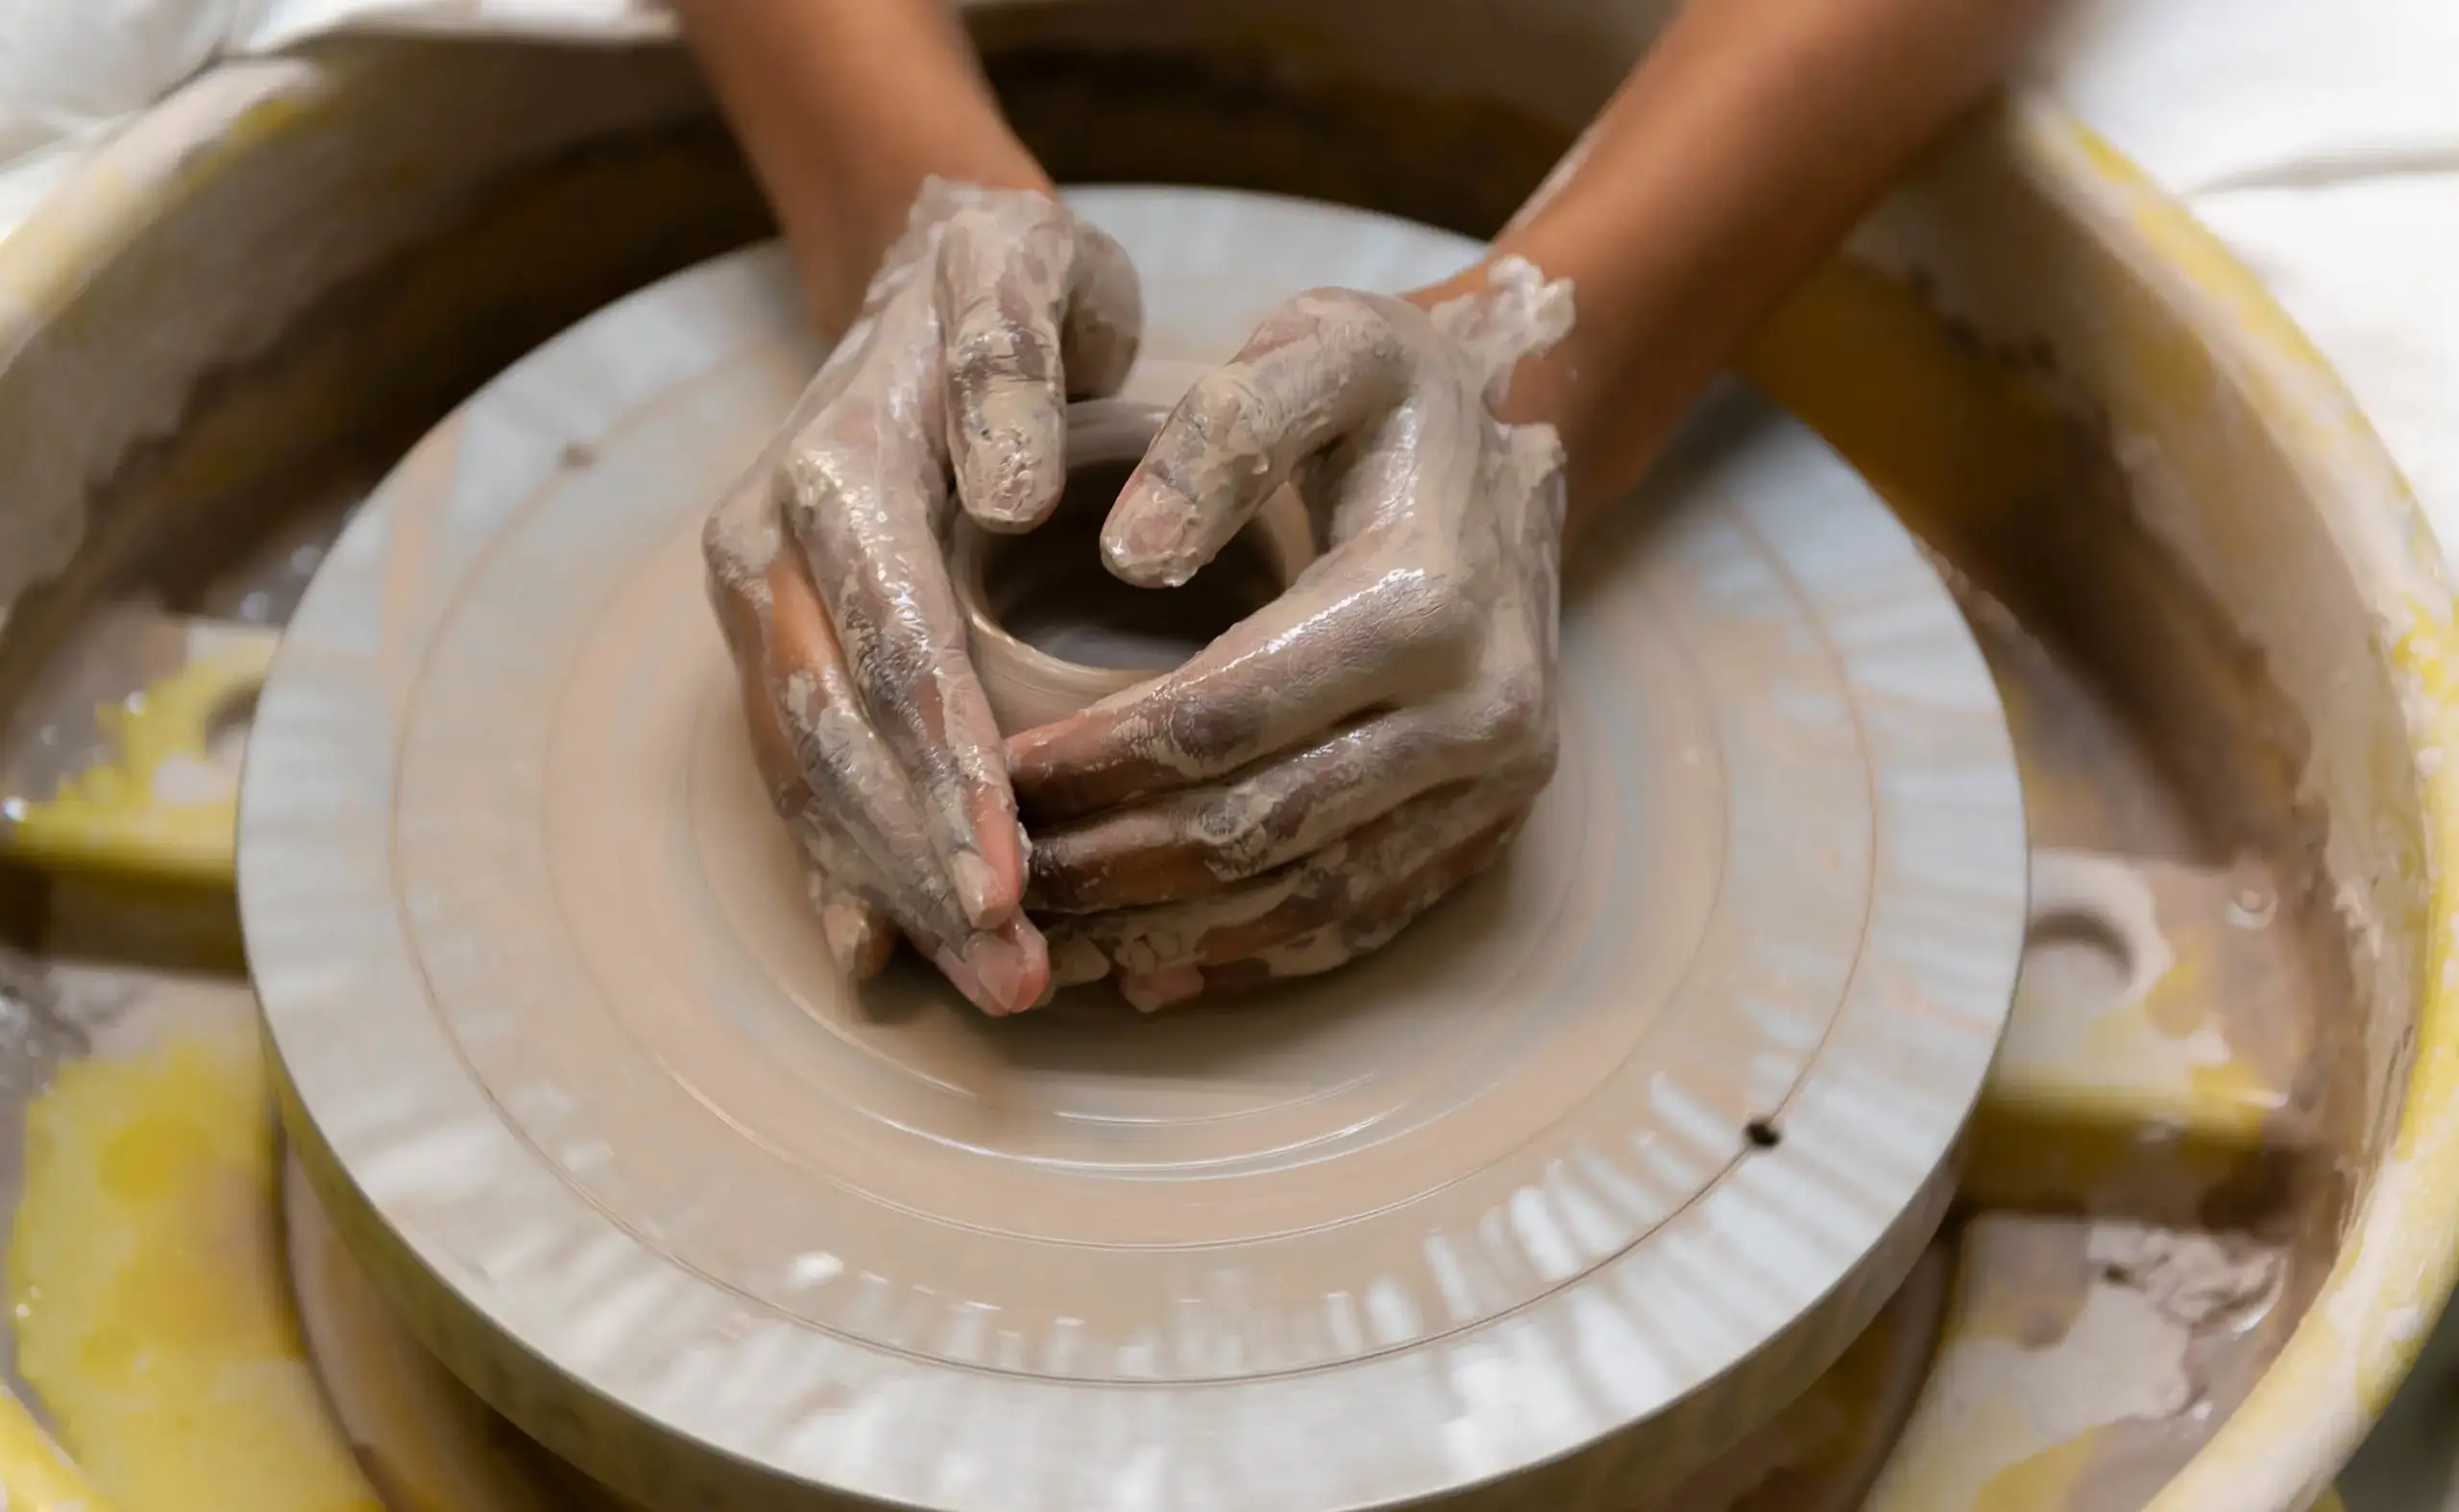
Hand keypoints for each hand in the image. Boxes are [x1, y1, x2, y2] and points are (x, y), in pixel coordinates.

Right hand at [704, 180, 1141, 1014]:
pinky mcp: (781, 642)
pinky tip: (882, 959)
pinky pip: (801, 772)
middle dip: (924, 867)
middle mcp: (770, 549)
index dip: (945, 768)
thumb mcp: (1025, 272)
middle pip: (838, 736)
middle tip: (1019, 974)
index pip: (889, 643)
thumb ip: (1010, 368)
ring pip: (814, 775)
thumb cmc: (1004, 278)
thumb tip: (1004, 498)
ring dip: (896, 892)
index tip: (1006, 875)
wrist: (926, 265)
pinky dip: (842, 869)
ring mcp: (764, 604)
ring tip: (999, 987)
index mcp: (832, 466)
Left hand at [1007, 267, 1574, 1010]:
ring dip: (1165, 932)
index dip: (1093, 762)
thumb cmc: (1389, 396)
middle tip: (1001, 877)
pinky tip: (1152, 966)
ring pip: (1303, 897)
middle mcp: (1480, 712)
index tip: (990, 775)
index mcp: (1423, 598)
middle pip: (1256, 828)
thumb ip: (1222, 429)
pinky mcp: (1489, 832)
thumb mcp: (1320, 347)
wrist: (1519, 456)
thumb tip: (1134, 559)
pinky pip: (1358, 922)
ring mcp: (1494, 787)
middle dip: (1110, 865)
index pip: (1219, 717)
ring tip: (1051, 937)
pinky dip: (1248, 956)